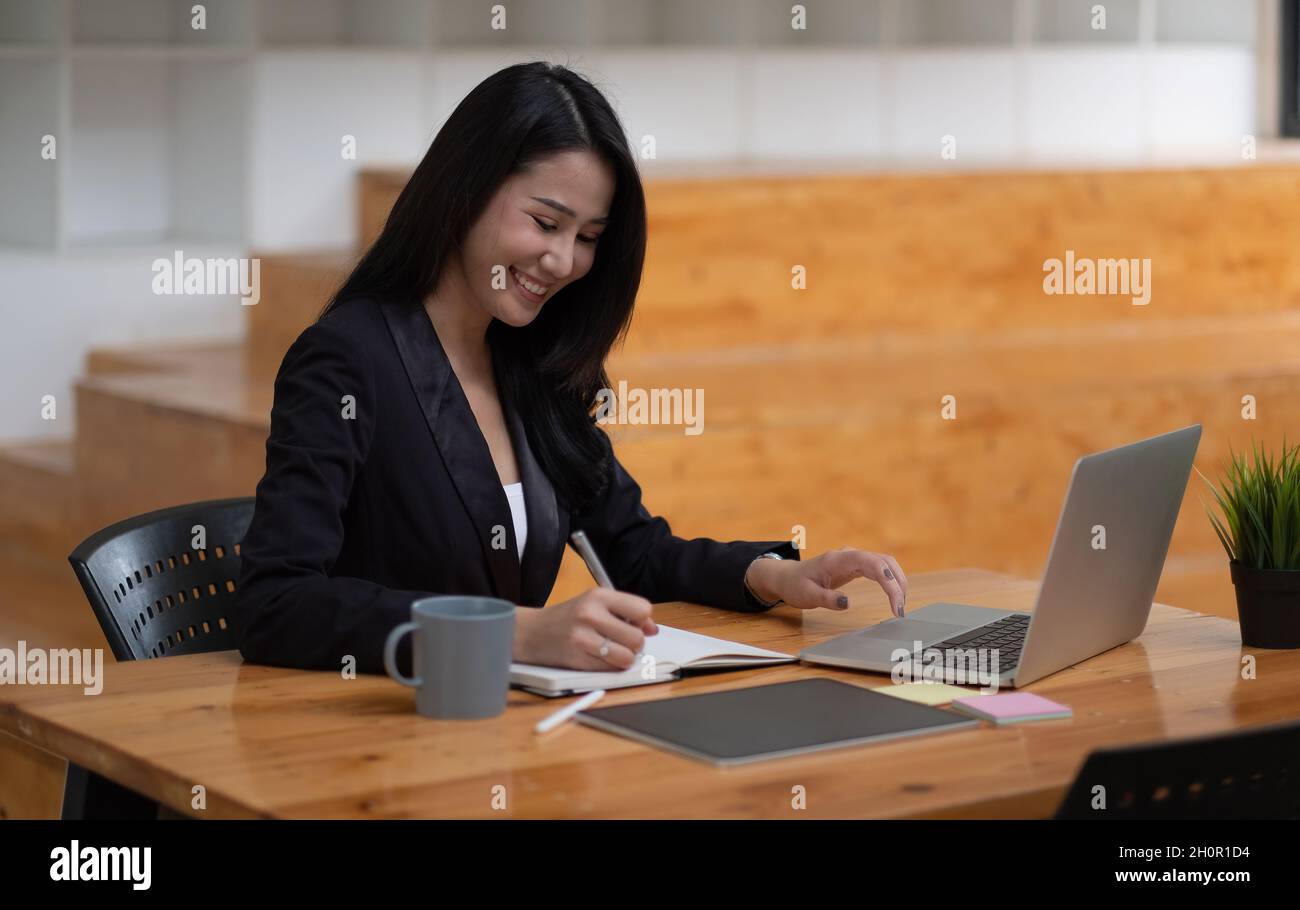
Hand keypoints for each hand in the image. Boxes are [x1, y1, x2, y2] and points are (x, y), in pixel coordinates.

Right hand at [513, 588, 658, 670]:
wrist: (532, 632)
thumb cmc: (568, 618)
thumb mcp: (595, 604)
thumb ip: (625, 612)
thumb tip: (653, 629)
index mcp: (598, 595)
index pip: (642, 609)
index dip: (642, 621)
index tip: (634, 624)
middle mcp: (590, 614)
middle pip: (637, 637)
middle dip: (635, 644)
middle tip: (622, 641)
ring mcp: (583, 638)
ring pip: (627, 657)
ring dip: (625, 658)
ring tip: (613, 651)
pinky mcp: (578, 659)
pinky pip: (610, 669)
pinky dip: (610, 667)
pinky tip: (598, 658)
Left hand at [746, 547, 908, 615]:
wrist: (787, 577)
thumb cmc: (796, 585)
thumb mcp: (806, 596)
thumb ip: (826, 599)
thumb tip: (846, 603)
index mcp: (838, 559)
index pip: (872, 563)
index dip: (888, 581)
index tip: (895, 604)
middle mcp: (849, 555)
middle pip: (884, 561)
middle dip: (898, 583)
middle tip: (900, 610)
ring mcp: (854, 559)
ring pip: (885, 564)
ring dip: (897, 582)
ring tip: (899, 606)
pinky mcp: (856, 565)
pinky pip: (880, 569)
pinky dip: (890, 581)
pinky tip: (894, 596)